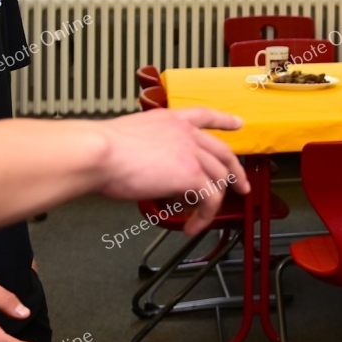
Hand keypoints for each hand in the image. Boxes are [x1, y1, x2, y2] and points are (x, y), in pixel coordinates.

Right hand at [95, 107, 248, 233]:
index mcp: (170, 120)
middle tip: (241, 184)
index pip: (204, 115)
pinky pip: (209, 199)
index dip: (224, 120)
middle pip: (223, 152)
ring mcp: (191, 153)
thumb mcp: (128, 136)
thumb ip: (145, 147)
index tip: (237, 124)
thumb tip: (144, 165)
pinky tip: (193, 226)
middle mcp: (186, 133)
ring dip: (216, 202)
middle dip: (235, 171)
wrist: (100, 152)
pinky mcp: (191, 175)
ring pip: (219, 179)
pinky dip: (204, 216)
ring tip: (206, 218)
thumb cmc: (102, 148)